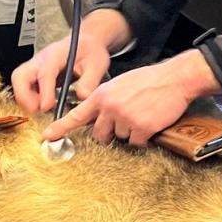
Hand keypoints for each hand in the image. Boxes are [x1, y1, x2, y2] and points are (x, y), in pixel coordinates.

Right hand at [11, 8, 131, 113]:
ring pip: (18, 81)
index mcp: (56, 55)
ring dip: (24, 98)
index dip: (44, 92)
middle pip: (20, 75)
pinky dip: (28, 98)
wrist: (85, 42)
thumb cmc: (89, 51)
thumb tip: (81, 97)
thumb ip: (90, 81)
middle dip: (24, 96)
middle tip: (37, 110)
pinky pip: (23, 85)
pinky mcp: (34, 73)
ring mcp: (35, 65)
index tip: (46, 107)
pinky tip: (42, 104)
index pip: (45, 73)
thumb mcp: (96, 64)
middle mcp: (41, 59)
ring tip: (41, 108)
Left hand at [42, 50, 217, 147]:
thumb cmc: (148, 81)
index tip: (48, 136)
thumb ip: (105, 100)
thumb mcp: (119, 85)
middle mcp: (110, 107)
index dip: (60, 128)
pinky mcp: (141, 128)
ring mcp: (125, 118)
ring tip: (141, 115)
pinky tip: (149, 124)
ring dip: (129, 132)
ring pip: (119, 138)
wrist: (173, 79)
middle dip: (108, 133)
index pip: (76, 115)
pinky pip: (136, 143)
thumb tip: (97, 117)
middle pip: (99, 134)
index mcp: (102, 95)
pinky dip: (142, 138)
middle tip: (122, 123)